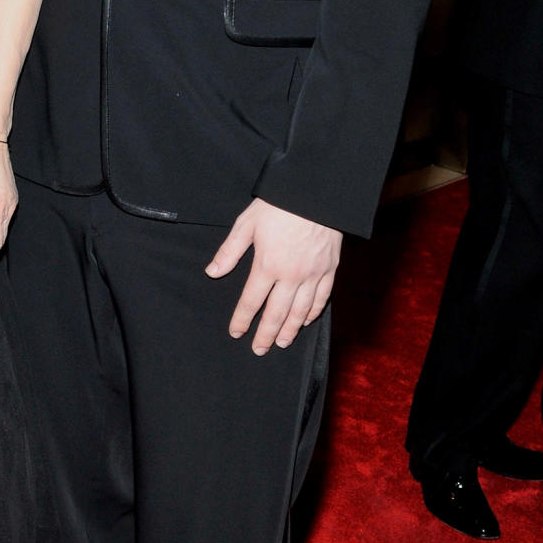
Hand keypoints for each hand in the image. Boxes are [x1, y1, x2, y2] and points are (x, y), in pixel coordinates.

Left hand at [206, 197, 340, 354]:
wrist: (316, 193)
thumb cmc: (279, 205)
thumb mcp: (247, 224)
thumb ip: (230, 251)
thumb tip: (212, 272)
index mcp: (267, 265)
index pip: (251, 301)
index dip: (242, 320)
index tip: (236, 333)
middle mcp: (291, 275)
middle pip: (276, 313)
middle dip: (266, 334)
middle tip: (259, 350)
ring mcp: (313, 274)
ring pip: (301, 311)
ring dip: (290, 330)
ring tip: (282, 343)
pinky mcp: (330, 269)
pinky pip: (322, 298)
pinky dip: (313, 312)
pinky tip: (306, 320)